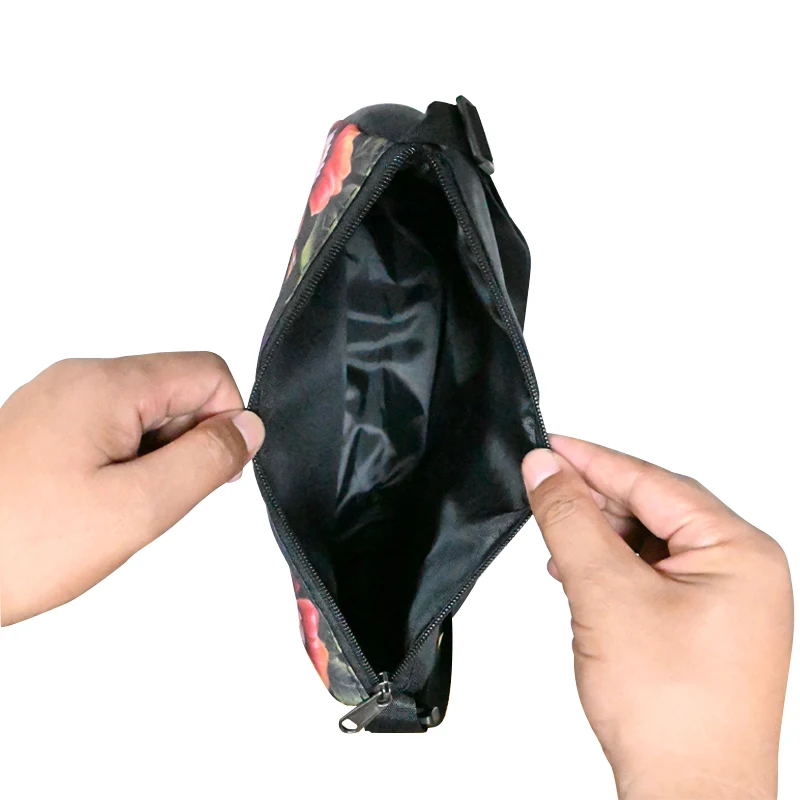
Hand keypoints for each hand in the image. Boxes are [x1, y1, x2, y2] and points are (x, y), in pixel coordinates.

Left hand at [0, 353, 264, 624]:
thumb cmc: (17, 541)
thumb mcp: (136, 508)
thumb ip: (205, 461)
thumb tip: (249, 428)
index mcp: (107, 386)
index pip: (209, 373)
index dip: (226, 423)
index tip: (207, 474)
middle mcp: (81, 380)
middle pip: (177, 391)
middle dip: (186, 446)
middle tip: (151, 500)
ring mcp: (59, 401)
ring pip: (146, 414)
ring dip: (154, 460)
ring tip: (116, 508)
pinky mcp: (45, 426)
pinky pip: (112, 431)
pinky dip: (123, 465)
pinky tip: (96, 505)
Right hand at [523, 435, 792, 799]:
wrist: (689, 797)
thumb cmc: (672, 713)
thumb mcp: (605, 594)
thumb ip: (571, 520)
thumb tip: (547, 469)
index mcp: (740, 552)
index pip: (653, 483)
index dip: (593, 460)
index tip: (549, 446)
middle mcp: (742, 572)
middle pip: (654, 510)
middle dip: (594, 500)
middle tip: (543, 484)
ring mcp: (725, 602)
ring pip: (649, 543)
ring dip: (598, 536)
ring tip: (554, 532)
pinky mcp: (703, 627)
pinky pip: (651, 576)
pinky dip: (610, 569)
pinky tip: (578, 573)